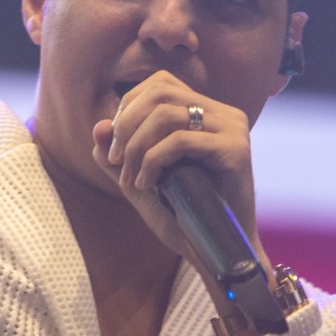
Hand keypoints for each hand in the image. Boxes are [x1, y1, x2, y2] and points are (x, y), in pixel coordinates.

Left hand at [90, 71, 265, 269]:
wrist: (215, 250)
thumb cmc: (182, 217)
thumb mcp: (138, 181)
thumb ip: (116, 155)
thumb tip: (98, 126)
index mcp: (206, 112)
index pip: (159, 84)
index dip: (128, 108)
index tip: (116, 147)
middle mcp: (223, 114)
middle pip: (159, 93)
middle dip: (127, 127)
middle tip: (117, 161)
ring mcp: (233, 129)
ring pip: (166, 115)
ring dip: (136, 148)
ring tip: (133, 179)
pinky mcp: (236, 150)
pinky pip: (180, 141)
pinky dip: (153, 161)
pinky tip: (148, 184)